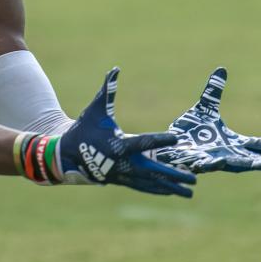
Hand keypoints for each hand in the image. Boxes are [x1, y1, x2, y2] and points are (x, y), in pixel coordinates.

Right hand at [57, 68, 197, 197]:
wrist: (67, 154)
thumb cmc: (84, 128)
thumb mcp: (95, 109)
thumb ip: (107, 90)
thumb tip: (115, 69)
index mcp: (120, 144)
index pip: (145, 141)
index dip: (161, 139)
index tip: (177, 139)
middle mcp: (124, 163)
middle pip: (154, 170)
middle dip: (174, 175)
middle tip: (194, 179)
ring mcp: (124, 175)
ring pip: (152, 183)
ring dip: (172, 188)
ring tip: (190, 192)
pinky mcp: (122, 181)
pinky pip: (144, 187)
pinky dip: (159, 190)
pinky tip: (173, 192)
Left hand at [151, 68, 260, 173]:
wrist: (170, 145)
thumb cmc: (189, 131)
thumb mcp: (204, 108)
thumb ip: (213, 91)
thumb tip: (222, 69)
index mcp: (233, 143)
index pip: (258, 144)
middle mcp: (227, 154)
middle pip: (252, 161)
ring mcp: (214, 161)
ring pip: (233, 166)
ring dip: (247, 166)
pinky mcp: (197, 164)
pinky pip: (206, 165)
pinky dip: (211, 164)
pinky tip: (218, 162)